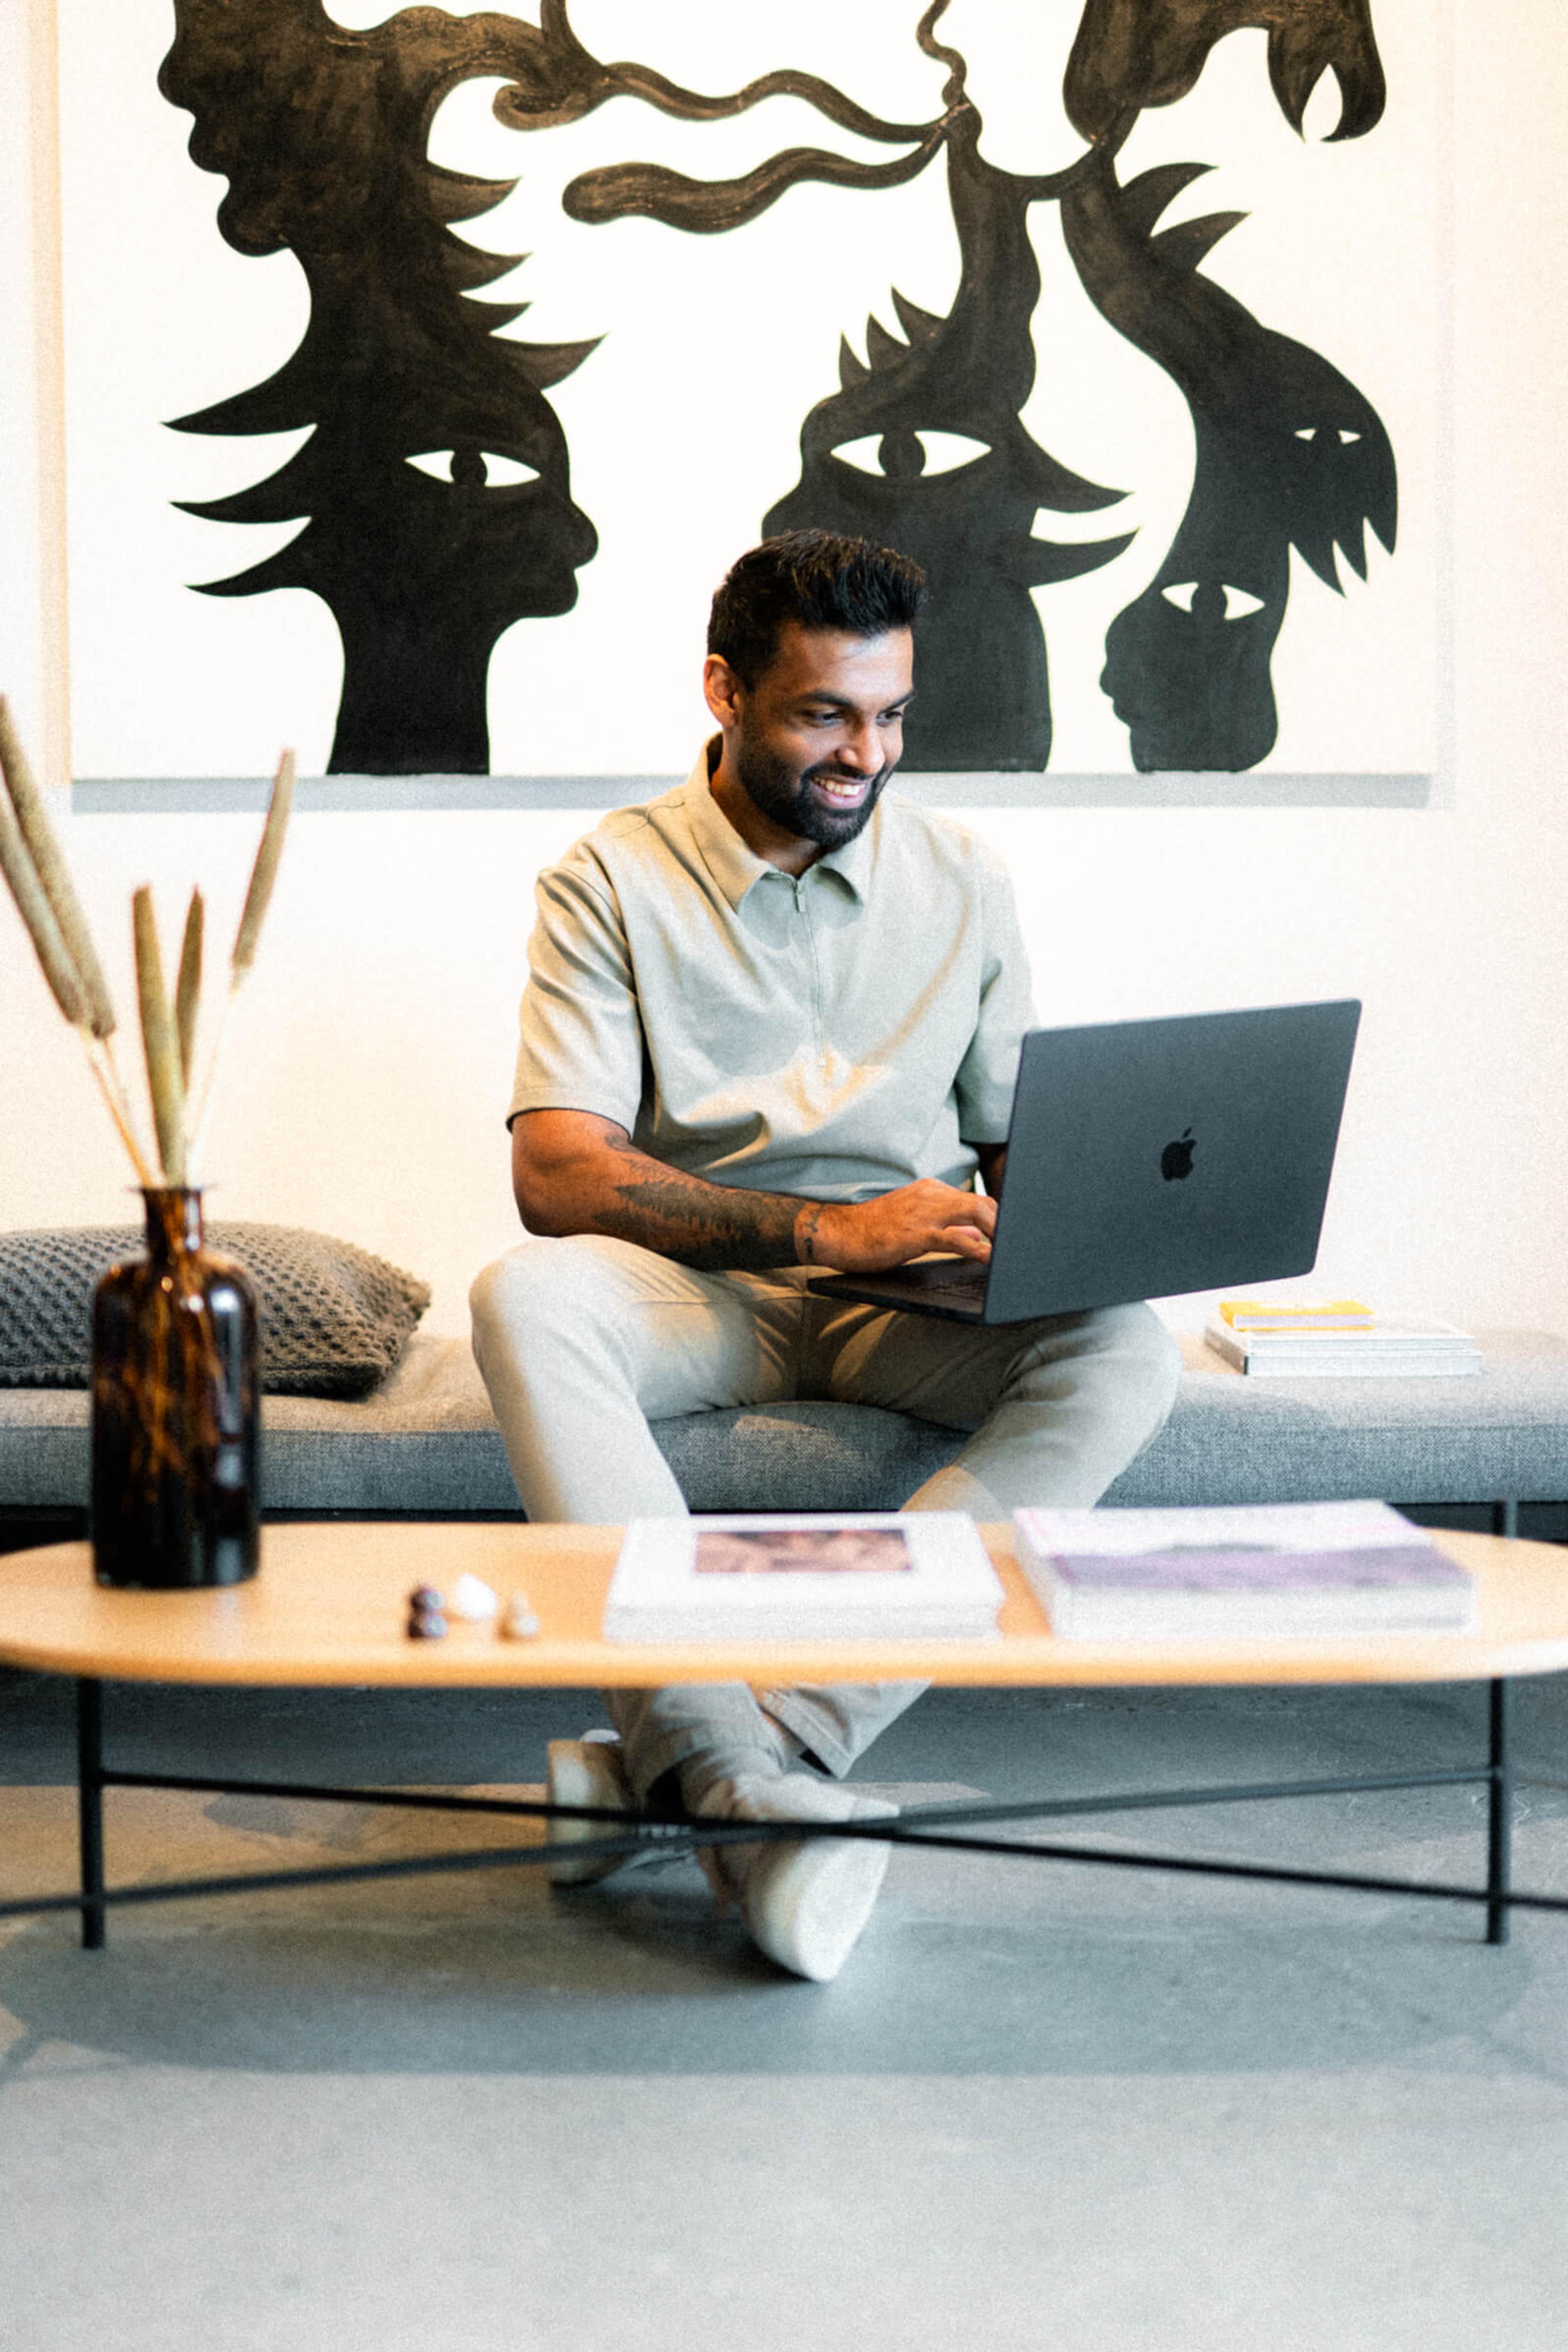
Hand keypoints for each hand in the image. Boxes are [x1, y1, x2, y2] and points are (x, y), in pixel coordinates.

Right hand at [795, 1180, 996, 1272]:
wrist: (836, 1231)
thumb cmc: (872, 1232)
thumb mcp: (914, 1226)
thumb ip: (946, 1230)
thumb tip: (978, 1238)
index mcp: (931, 1191)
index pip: (977, 1200)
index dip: (1000, 1218)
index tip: (1015, 1235)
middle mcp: (931, 1195)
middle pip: (983, 1204)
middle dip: (1006, 1225)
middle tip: (1022, 1246)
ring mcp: (923, 1213)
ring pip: (974, 1214)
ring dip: (998, 1233)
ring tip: (1014, 1252)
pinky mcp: (914, 1233)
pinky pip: (953, 1238)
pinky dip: (975, 1247)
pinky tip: (989, 1258)